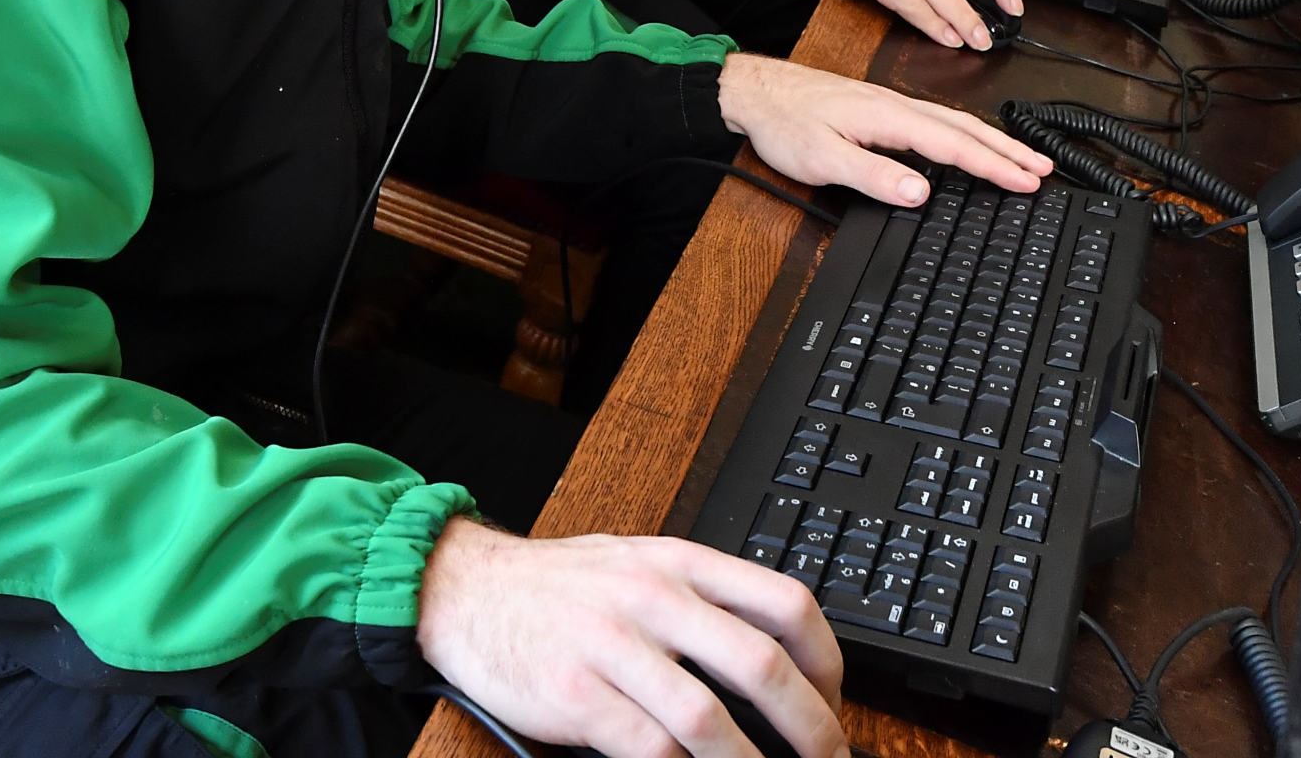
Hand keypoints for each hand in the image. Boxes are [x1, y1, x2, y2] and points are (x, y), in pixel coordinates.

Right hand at [417, 519, 845, 757]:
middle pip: (761, 665)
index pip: (785, 603)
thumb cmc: (560, 586)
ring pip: (708, 718)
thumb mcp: (641, 564)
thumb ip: (702, 600)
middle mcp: (653, 596)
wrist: (466, 588)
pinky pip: (646, 747)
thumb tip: (776, 662)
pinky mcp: (574, 695)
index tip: (835, 701)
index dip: (828, 661)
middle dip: (810, 726)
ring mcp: (612, 645)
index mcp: (681, 561)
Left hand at [717, 51, 1052, 202]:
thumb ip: (873, 175)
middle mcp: (896, 105)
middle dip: (1008, 150)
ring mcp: (891, 104)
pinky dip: (965, 133)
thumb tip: (920, 191)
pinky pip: (937, 120)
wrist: (756, 91)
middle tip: (1043, 169)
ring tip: (1022, 157)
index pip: (954, 146)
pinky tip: (970, 143)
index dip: (994, 166)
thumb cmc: (784, 122)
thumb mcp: (822, 158)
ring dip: (992, 140)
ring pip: (954, 122)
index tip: (1025, 180)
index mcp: (888, 116)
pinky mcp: (881, 108)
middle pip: (965, 129)